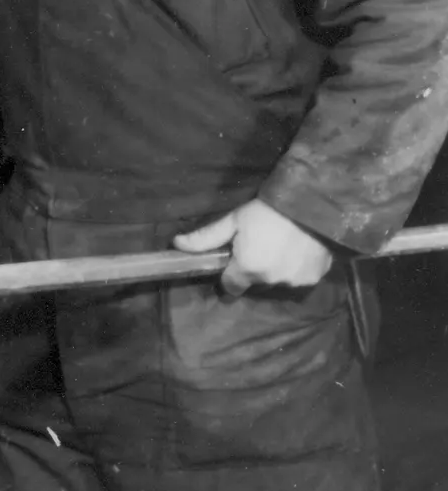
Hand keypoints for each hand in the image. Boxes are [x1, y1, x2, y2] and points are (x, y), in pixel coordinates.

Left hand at [172, 198, 332, 295]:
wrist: (309, 204)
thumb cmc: (265, 211)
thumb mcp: (233, 220)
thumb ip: (205, 237)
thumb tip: (176, 244)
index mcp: (248, 269)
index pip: (231, 286)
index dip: (229, 275)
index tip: (233, 261)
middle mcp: (271, 281)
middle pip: (255, 283)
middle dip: (253, 270)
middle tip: (259, 246)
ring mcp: (295, 282)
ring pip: (278, 282)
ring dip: (276, 270)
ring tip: (279, 246)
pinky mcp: (315, 278)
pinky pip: (300, 278)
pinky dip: (296, 268)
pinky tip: (297, 250)